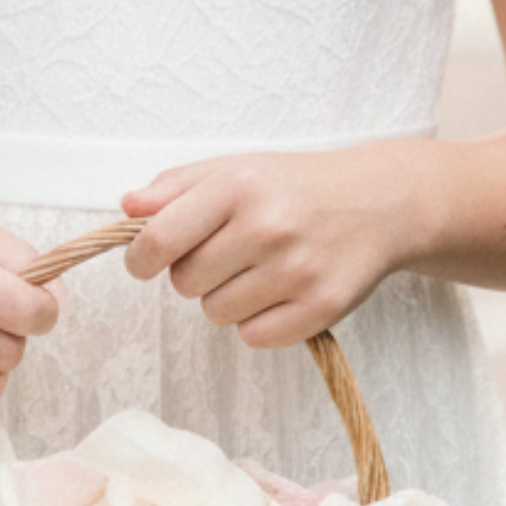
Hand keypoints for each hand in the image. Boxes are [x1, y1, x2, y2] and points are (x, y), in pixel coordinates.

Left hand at [121, 146, 414, 349]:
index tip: (143, 262)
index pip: (160, 238)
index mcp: (238, 186)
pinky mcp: (321, 308)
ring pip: (217, 313)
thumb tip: (127, 207)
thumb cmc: (294, 186)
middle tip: (225, 254)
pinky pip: (254, 337)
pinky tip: (278, 292)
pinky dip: (258, 322)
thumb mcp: (235, 168)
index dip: (140, 258)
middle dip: (193, 273)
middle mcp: (267, 226)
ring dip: (226, 298)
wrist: (377, 202)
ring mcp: (297, 270)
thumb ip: (176, 186)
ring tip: (256, 269)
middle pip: (185, 283)